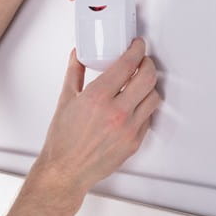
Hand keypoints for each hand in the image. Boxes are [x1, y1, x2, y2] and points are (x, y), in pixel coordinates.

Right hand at [33, 38, 159, 210]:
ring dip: (149, 85)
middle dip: (148, 64)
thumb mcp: (65, 100)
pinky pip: (148, 117)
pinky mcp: (134, 141)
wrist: (66, 170)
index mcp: (97, 98)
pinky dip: (144, 106)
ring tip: (140, 82)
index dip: (137, 50)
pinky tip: (134, 103)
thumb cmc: (62, 140)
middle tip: (142, 61)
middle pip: (148, 77)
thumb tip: (79, 55)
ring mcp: (128, 128)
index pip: (127, 65)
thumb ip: (74, 73)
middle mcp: (116, 112)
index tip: (137, 45)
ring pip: (153, 97)